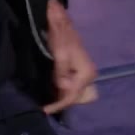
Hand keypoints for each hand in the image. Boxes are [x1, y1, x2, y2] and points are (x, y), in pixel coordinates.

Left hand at [42, 0, 98, 114]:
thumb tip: (62, 88)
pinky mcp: (79, 71)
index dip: (59, 105)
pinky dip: (61, 88)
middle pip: (74, 95)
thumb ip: (61, 74)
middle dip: (60, 99)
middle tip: (44, 104)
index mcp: (86, 73)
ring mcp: (85, 73)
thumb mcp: (60, 56)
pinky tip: (52, 90)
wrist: (62, 23)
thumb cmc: (62, 39)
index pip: (73, 95)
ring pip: (72, 91)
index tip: (45, 110)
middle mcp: (89, 76)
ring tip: (46, 100)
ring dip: (60, 94)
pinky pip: (71, 85)